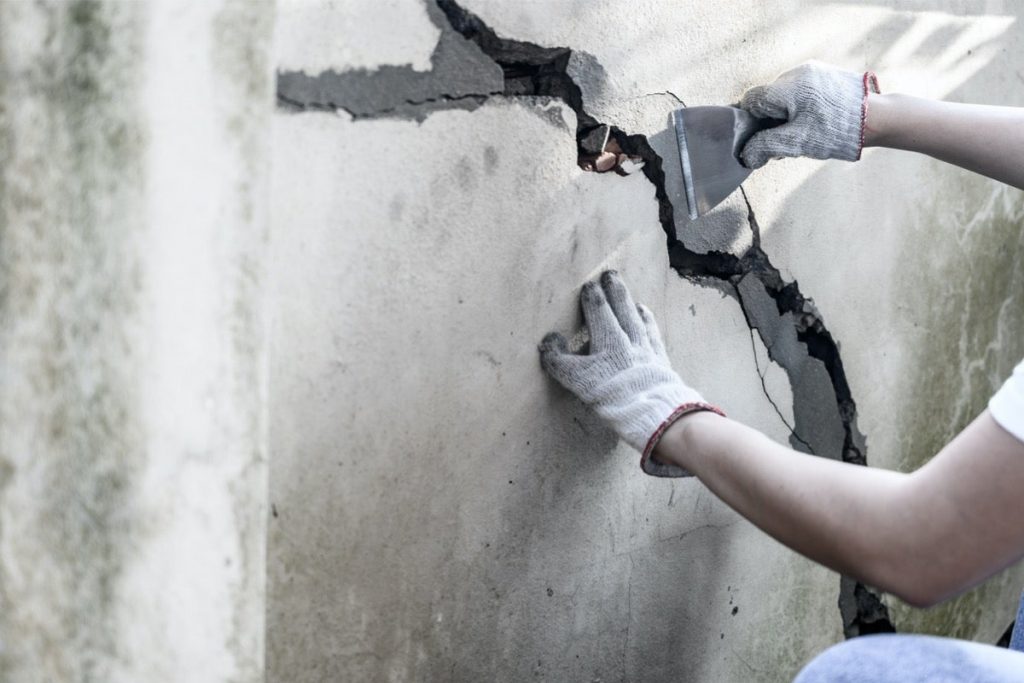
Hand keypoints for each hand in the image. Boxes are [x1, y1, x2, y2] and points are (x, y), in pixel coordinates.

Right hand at [539, 271, 722, 476]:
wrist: (653, 410)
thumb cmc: (612, 394)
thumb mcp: (577, 379)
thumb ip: (559, 360)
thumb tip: (548, 341)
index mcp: (608, 338)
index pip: (598, 309)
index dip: (592, 296)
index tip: (589, 285)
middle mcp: (629, 337)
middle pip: (621, 307)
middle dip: (614, 290)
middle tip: (610, 274)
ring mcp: (647, 348)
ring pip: (638, 319)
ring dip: (632, 304)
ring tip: (631, 297)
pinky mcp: (660, 361)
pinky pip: (654, 334)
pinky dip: (649, 324)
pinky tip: (648, 321)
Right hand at [739, 61, 878, 168]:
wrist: (878, 118)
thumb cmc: (837, 131)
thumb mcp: (797, 143)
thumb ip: (765, 147)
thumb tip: (745, 155)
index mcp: (788, 87)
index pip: (752, 100)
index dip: (752, 121)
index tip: (763, 137)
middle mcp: (797, 72)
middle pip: (768, 97)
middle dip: (770, 120)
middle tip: (786, 140)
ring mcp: (812, 71)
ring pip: (783, 94)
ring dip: (785, 114)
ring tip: (802, 132)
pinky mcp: (823, 74)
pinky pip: (799, 90)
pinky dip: (798, 106)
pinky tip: (813, 121)